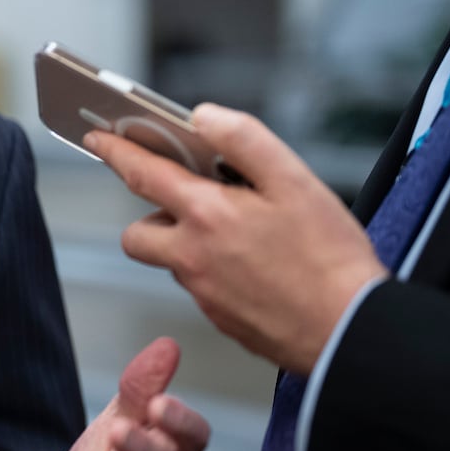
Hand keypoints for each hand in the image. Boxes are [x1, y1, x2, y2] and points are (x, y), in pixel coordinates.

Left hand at [90, 104, 386, 375]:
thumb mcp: (295, 180)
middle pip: (138, 233)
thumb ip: (244, 140)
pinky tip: (257, 264)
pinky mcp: (221, 320)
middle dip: (153, 213)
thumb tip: (204, 118)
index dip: (115, 151)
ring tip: (240, 230)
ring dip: (187, 242)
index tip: (98, 140)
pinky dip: (214, 270)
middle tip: (194, 200)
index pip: (141, 174)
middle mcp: (192, 257)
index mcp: (207, 215)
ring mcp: (204, 294)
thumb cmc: (331, 258)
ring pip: (173, 261)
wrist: (351, 332)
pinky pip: (201, 287)